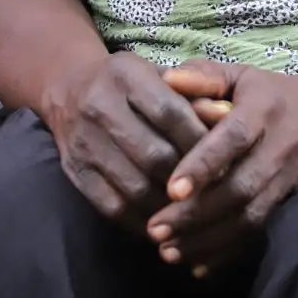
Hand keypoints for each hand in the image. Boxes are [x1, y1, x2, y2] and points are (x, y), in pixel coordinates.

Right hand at [40, 51, 216, 235]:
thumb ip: (195, 96)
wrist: (68, 90)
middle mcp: (98, 106)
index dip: (200, 141)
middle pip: (154, 155)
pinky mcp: (75, 172)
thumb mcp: (160, 77)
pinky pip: (114, 207)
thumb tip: (228, 117)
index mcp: (124, 75)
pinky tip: (167, 222)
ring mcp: (83, 142)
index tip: (227, 160)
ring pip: (136, 187)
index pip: (170, 112)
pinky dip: (145, 221)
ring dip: (171, 207)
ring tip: (197, 214)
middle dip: (190, 180)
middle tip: (218, 195)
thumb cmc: (130, 85)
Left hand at [146, 62, 297, 273]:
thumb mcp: (240, 75)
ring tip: (168, 253)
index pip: (233, 139)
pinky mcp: (288, 203)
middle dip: (196, 214)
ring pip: (249, 218)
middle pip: (239, 188)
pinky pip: (259, 233)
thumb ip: (203, 75)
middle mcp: (277, 149)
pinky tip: (198, 266)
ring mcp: (286, 181)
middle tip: (155, 231)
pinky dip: (229, 253)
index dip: (204, 165)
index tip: (172, 189)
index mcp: (262, 111)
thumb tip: (166, 79)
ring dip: (208, 240)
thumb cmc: (270, 92)